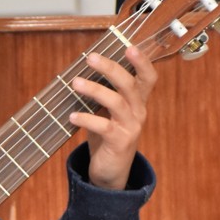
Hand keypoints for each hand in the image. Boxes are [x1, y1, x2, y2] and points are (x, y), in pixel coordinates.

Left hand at [70, 44, 157, 189]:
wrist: (111, 172)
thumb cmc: (107, 136)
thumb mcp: (106, 112)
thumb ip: (101, 94)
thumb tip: (80, 71)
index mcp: (138, 101)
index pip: (148, 77)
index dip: (142, 61)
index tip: (129, 46)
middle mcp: (138, 112)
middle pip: (129, 84)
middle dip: (110, 68)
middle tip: (90, 58)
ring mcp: (131, 127)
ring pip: (115, 102)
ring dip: (94, 90)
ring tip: (75, 83)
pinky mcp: (119, 142)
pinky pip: (103, 126)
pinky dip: (86, 119)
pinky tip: (72, 116)